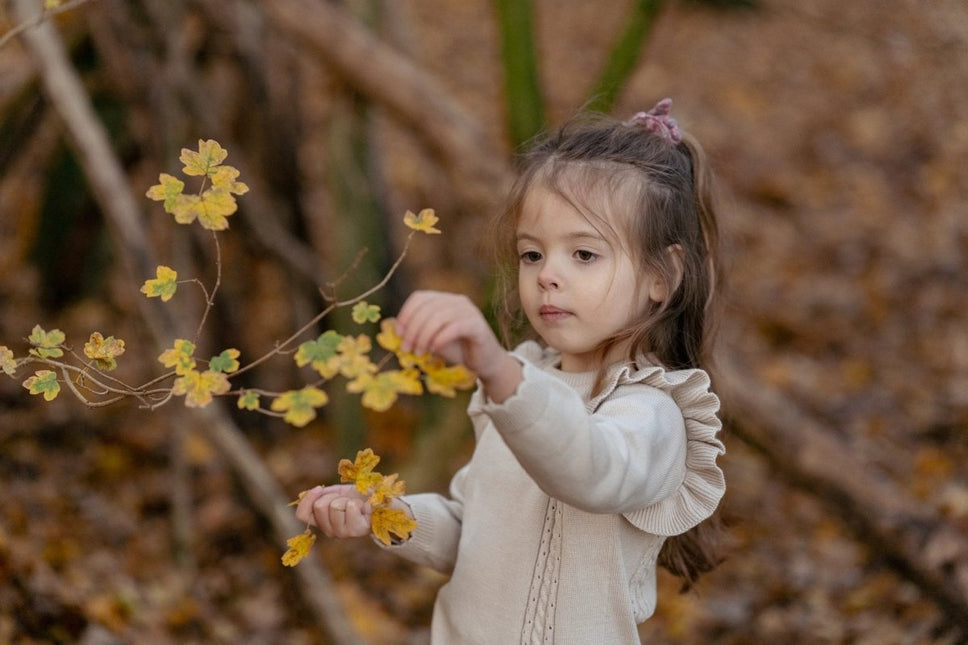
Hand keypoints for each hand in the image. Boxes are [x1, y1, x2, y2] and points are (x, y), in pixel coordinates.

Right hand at [295, 484, 371, 538]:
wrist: (378, 502)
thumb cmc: (356, 497)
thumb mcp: (336, 493)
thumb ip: (322, 494)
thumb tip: (309, 493)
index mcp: (321, 521)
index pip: (302, 515)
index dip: (307, 499)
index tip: (319, 488)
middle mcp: (329, 530)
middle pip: (319, 506)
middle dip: (332, 496)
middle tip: (345, 499)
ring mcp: (342, 532)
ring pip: (334, 506)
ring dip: (346, 499)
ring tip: (356, 504)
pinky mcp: (356, 530)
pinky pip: (349, 507)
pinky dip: (357, 501)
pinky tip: (363, 508)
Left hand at [396, 291, 522, 401]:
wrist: (485, 363)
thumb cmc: (457, 350)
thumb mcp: (432, 339)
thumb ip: (417, 332)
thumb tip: (394, 328)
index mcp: (444, 299)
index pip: (419, 298)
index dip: (406, 314)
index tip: (399, 334)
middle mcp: (457, 300)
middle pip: (427, 308)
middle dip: (412, 329)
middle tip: (407, 349)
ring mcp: (469, 311)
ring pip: (439, 317)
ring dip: (424, 336)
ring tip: (419, 353)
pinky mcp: (477, 324)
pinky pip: (454, 327)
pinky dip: (440, 338)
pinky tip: (434, 349)